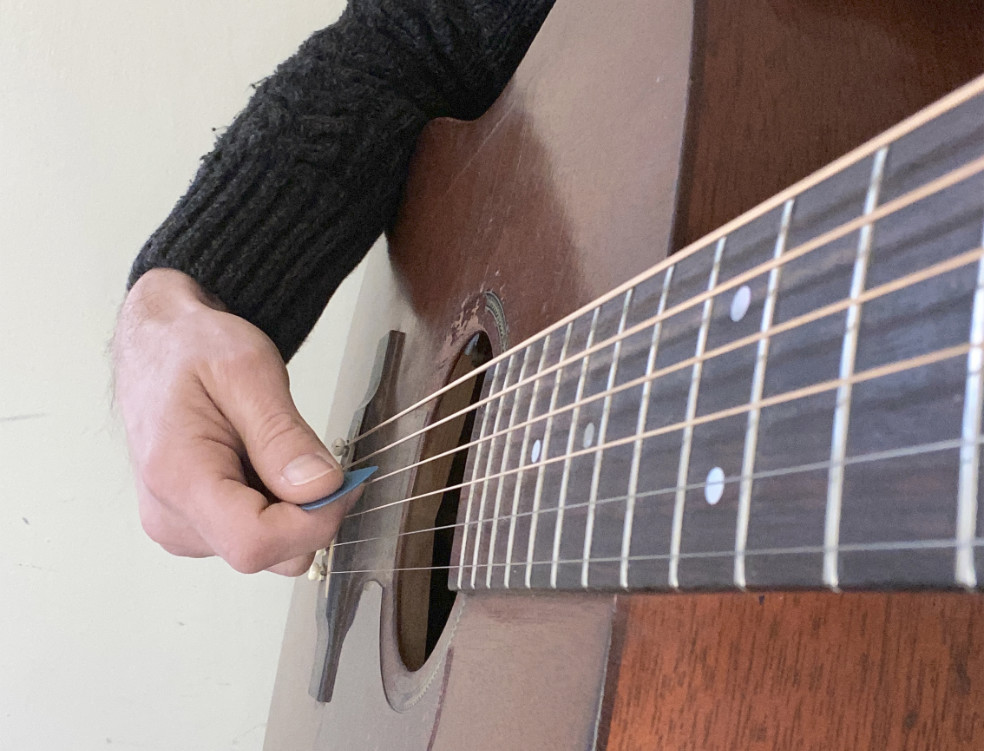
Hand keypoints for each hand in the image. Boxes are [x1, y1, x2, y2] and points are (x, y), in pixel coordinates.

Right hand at [114, 268, 355, 575]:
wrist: (159, 345)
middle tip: (313, 455)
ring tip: (273, 451)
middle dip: (309, 513)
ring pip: (270, 551)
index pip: (255, 542)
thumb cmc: (193, 349)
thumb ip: (283, 435)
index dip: (313, 521)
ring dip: (293, 510)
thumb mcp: (247, 371)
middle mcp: (172, 517)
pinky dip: (278, 508)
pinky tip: (261, 465)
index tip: (345, 482)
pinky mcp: (195, 529)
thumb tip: (320, 489)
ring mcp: (181, 528)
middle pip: (267, 554)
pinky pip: (258, 538)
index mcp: (177, 478)